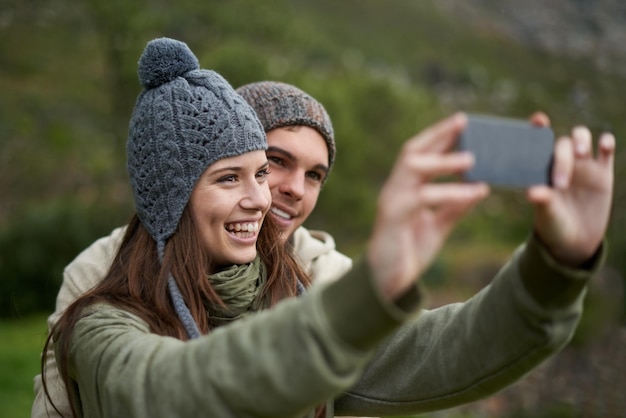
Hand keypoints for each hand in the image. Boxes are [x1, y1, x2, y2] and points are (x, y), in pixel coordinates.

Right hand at [367, 113, 488, 298]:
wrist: (387, 282)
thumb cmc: (409, 250)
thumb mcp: (438, 225)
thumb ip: (455, 206)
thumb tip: (482, 187)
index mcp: (403, 188)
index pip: (418, 153)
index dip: (438, 135)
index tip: (463, 121)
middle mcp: (394, 189)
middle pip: (412, 151)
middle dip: (438, 135)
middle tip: (464, 123)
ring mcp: (391, 201)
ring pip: (413, 169)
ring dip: (443, 161)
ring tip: (472, 158)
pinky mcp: (393, 217)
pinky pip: (422, 198)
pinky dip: (450, 193)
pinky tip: (475, 192)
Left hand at [528, 124, 614, 266]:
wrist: (574, 241)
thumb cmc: (553, 225)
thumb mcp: (546, 214)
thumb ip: (543, 201)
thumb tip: (533, 192)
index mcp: (541, 168)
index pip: (537, 142)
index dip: (537, 128)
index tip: (539, 119)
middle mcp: (560, 162)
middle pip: (561, 143)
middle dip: (562, 157)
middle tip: (562, 183)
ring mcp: (582, 165)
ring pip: (581, 138)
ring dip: (581, 139)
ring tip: (580, 153)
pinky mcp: (602, 172)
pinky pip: (605, 151)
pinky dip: (606, 143)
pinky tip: (604, 145)